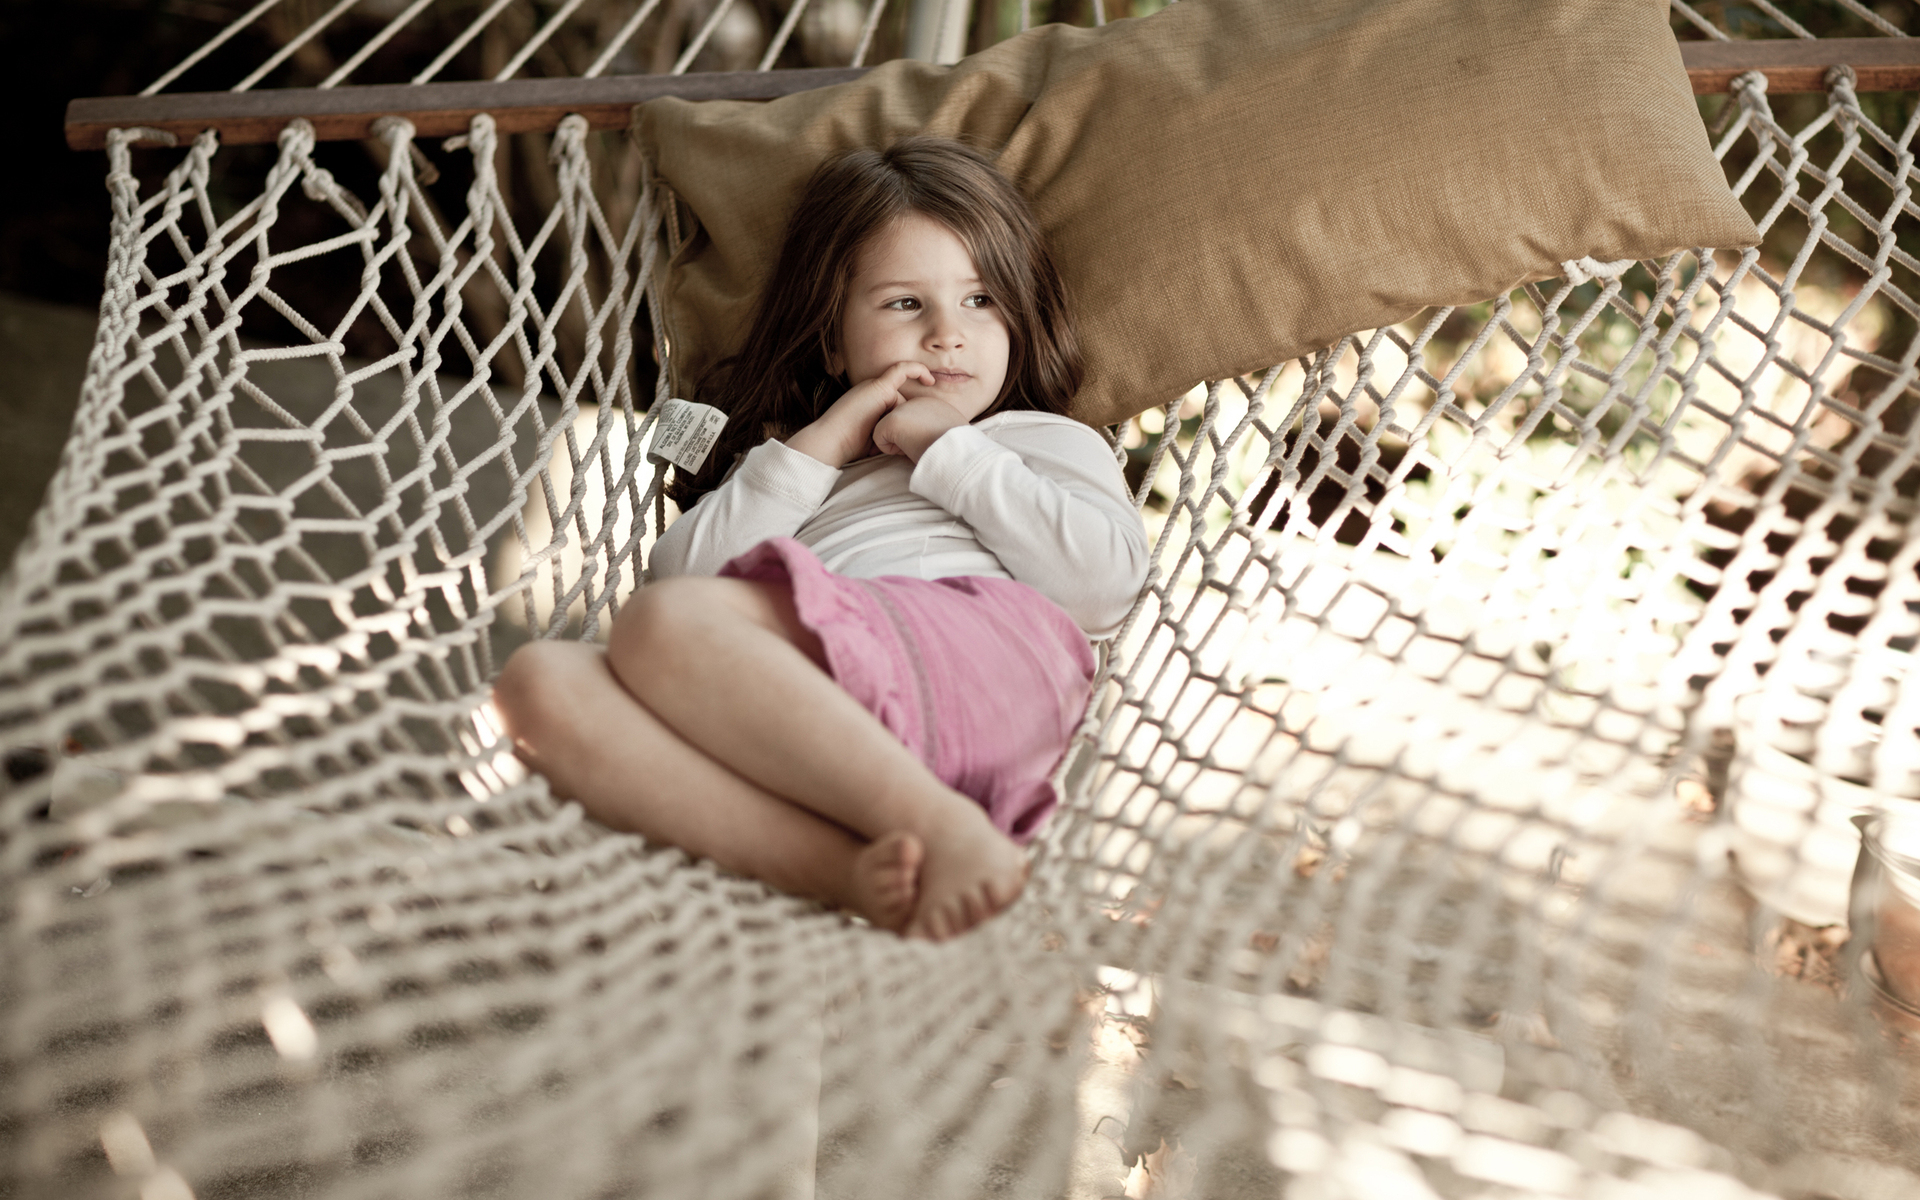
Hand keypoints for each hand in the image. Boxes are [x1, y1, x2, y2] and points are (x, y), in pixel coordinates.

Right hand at [786, 362, 933, 467]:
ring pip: (903, 401)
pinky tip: (930, 381)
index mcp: (870, 400)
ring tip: (883, 438)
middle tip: (893, 446)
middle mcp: (872, 389)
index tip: (914, 434)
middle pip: (902, 404)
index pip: (898, 407)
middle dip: (902, 425)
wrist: (831, 441)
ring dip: (900, 421)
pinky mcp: (878, 386)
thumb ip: (890, 430)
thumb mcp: (876, 436)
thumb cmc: (850, 445)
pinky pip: (903, 370)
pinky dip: (918, 371)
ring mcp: (874, 386)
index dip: (904, 422)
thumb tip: (910, 437)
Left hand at [873, 397, 965, 462]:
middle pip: (900, 424)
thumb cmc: (955, 450)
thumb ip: (937, 428)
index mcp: (933, 405)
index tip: (932, 444)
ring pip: (889, 431)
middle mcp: (917, 402)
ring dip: (900, 444)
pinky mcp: (892, 420)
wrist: (956, 452)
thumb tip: (933, 437)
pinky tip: (907, 449)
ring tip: (918, 447)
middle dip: (906, 438)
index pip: (914, 421)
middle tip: (924, 446)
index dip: (918, 437)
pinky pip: (880, 441)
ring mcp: (903, 409)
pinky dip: (890, 450)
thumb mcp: (950, 432)